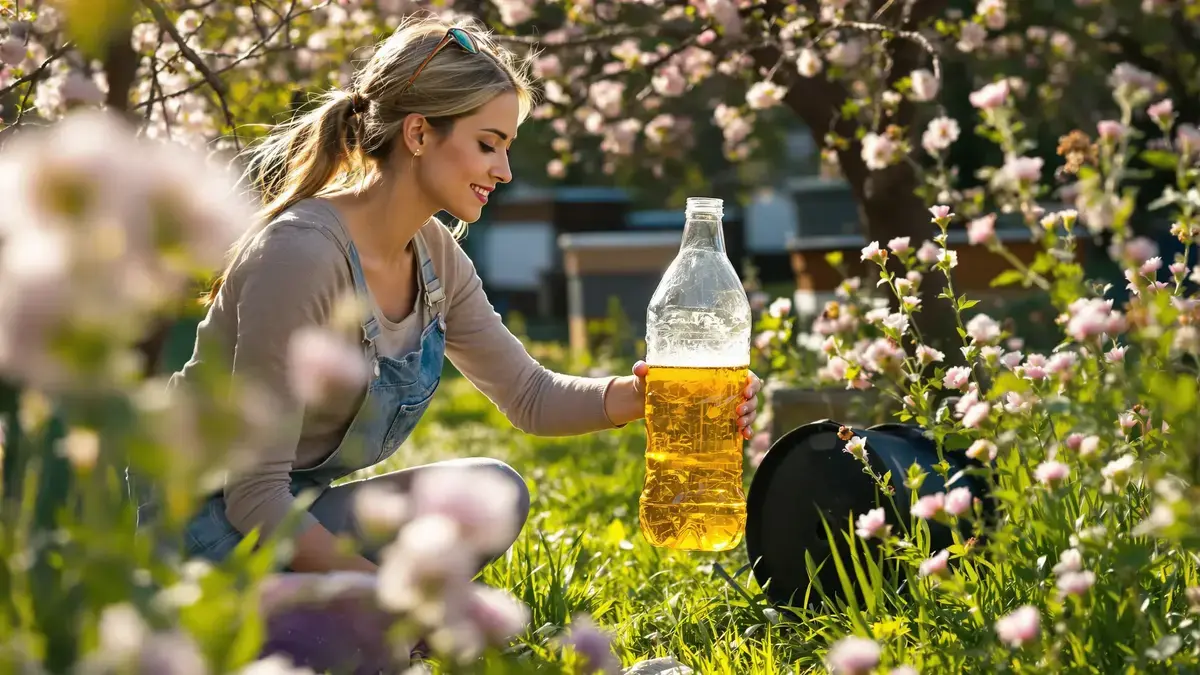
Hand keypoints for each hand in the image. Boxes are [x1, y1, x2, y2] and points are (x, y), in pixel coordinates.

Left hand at [631, 361, 763, 438]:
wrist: (646, 403)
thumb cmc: (650, 384)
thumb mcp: (647, 377)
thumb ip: (644, 370)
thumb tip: (641, 367)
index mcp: (713, 374)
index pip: (743, 374)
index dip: (751, 381)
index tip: (746, 390)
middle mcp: (723, 389)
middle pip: (750, 393)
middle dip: (751, 403)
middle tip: (738, 412)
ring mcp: (723, 406)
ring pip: (749, 409)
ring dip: (750, 417)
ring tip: (739, 425)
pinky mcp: (719, 422)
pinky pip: (740, 425)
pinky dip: (746, 430)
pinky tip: (745, 436)